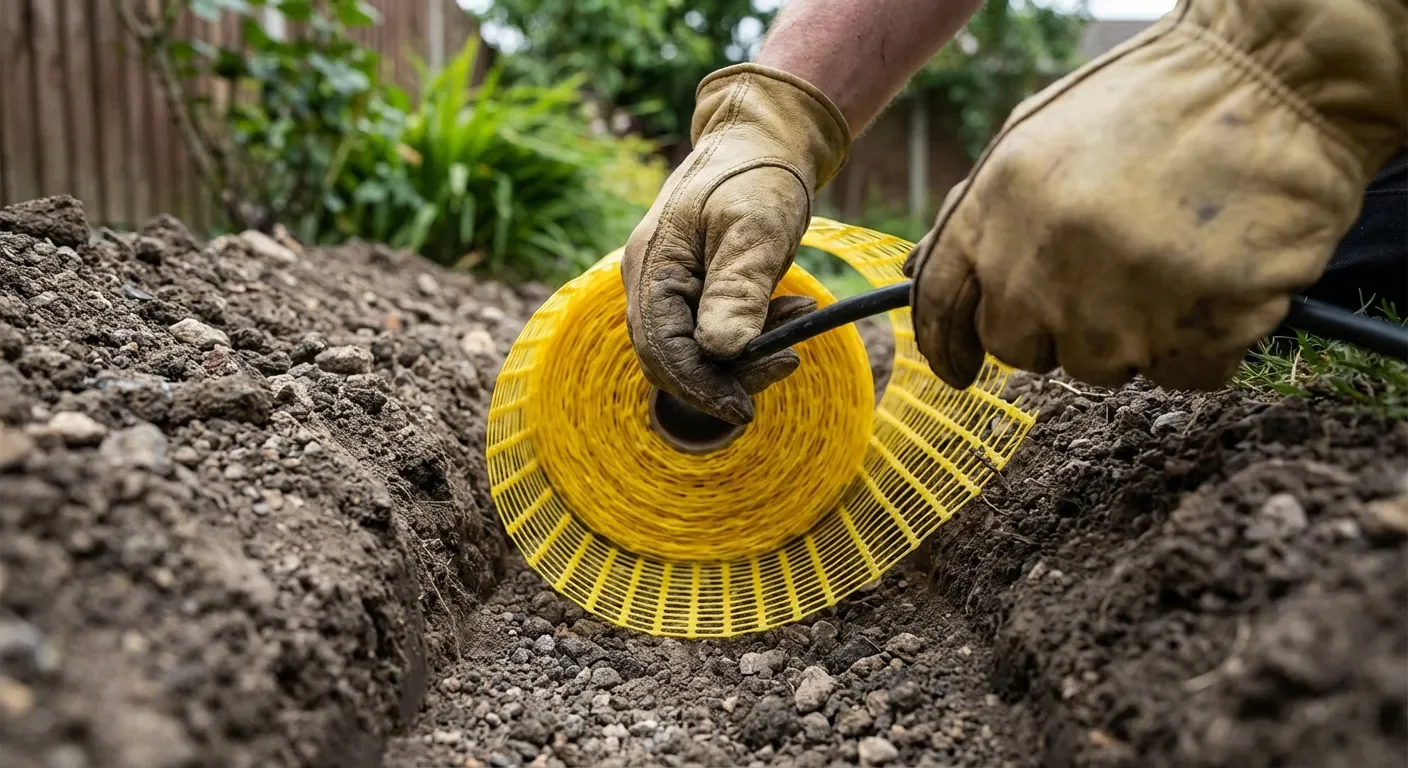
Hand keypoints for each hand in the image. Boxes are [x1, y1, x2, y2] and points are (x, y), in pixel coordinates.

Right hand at [621, 64, 849, 424]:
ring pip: (695, 348)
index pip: (661, 349)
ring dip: (747, 351)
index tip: (745, 410)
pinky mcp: (692, 287)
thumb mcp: (754, 229)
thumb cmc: (758, 175)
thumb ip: (736, 289)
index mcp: (653, 266)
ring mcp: (668, 284)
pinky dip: (750, 332)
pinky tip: (791, 312)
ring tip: (799, 320)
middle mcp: (650, 280)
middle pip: (673, 357)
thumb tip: (722, 351)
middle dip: (728, 374)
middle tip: (788, 363)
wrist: (763, 137)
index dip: (700, 387)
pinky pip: (711, 329)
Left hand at [903, 0, 1406, 391]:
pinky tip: (1218, 278)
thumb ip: (982, 209)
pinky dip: (1202, 341)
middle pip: (1021, 349)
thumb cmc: (1159, 99)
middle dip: (1054, 325)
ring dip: (1132, 331)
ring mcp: (1118, 311)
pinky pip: (1182, 373)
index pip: (941, 305)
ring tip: (1172, 255)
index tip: (958, 368)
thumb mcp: (1037, 134)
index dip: (946, 344)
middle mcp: (1043, 270)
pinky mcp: (1195, 335)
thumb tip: (926, 271)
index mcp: (996, 209)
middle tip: (1106, 274)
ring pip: (1101, 366)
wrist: (1278, 79)